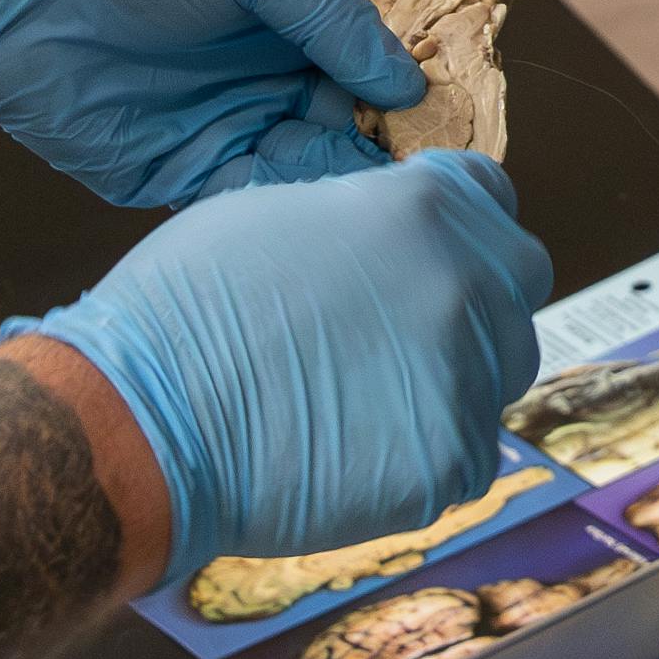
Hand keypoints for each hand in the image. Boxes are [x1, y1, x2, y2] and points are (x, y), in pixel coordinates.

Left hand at [0, 0, 414, 205]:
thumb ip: (323, 6)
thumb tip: (403, 76)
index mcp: (280, 18)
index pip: (365, 63)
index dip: (407, 89)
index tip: (452, 117)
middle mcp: (259, 78)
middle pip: (346, 125)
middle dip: (387, 149)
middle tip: (432, 177)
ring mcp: (220, 129)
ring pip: (305, 171)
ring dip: (344, 184)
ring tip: (385, 198)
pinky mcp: (174, 176)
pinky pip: (246, 201)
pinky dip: (287, 209)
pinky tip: (323, 214)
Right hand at [22, 151, 545, 576]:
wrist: (143, 420)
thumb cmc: (184, 311)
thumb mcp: (277, 213)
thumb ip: (363, 218)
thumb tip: (389, 242)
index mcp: (423, 206)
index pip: (492, 198)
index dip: (461, 225)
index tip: (428, 254)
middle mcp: (465, 280)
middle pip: (514, 286)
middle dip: (473, 302)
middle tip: (397, 336)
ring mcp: (467, 374)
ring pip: (498, 374)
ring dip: (451, 381)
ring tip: (358, 399)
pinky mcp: (453, 460)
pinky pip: (467, 455)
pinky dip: (423, 457)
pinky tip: (351, 453)